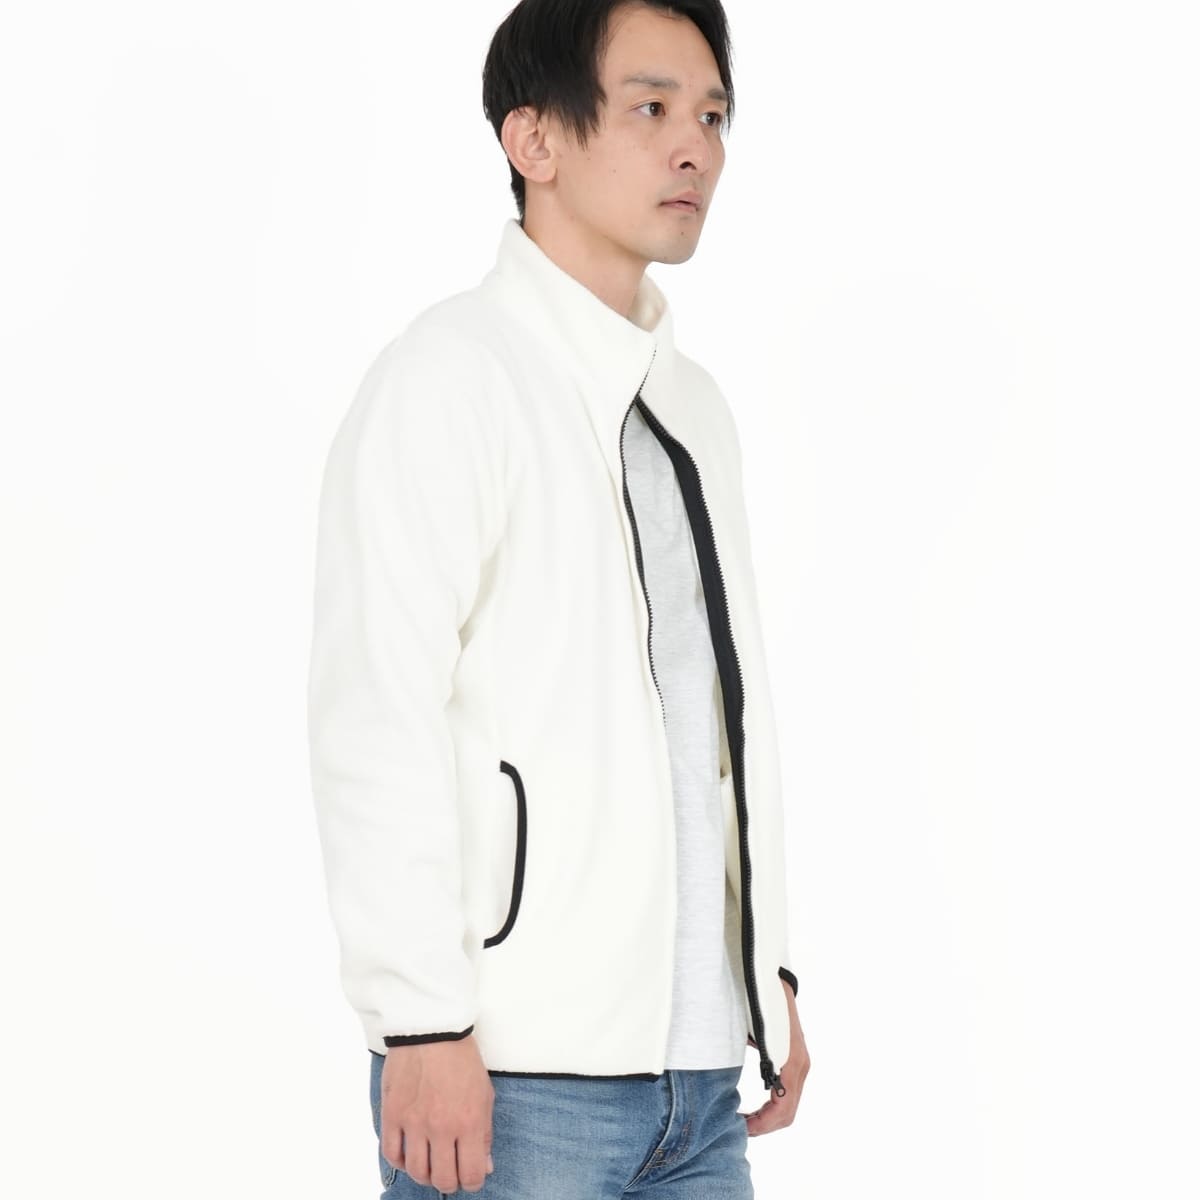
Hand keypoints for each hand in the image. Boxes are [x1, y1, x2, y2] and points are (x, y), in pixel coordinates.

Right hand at [379, 1035, 495, 1192]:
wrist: (432, 1030)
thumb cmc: (462, 1060)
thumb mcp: (485, 1094)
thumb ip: (484, 1133)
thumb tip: (484, 1166)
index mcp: (469, 1121)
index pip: (472, 1174)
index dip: (473, 1182)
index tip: (471, 1176)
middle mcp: (441, 1127)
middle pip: (442, 1180)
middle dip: (449, 1182)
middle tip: (451, 1172)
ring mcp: (414, 1122)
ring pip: (416, 1172)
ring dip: (426, 1174)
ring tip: (431, 1163)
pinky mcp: (392, 1114)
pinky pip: (391, 1154)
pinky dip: (401, 1162)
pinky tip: (410, 1154)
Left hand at [742, 978, 809, 1135]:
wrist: (767, 971)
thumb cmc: (754, 996)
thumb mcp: (746, 1026)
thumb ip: (744, 1052)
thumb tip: (727, 1082)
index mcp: (791, 1059)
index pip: (782, 1107)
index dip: (761, 1124)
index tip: (739, 1127)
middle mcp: (800, 1064)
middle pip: (788, 1114)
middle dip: (763, 1126)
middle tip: (737, 1129)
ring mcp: (800, 1062)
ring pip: (789, 1106)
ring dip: (768, 1119)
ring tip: (742, 1122)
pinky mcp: (794, 1060)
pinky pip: (787, 1094)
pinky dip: (772, 1107)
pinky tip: (753, 1109)